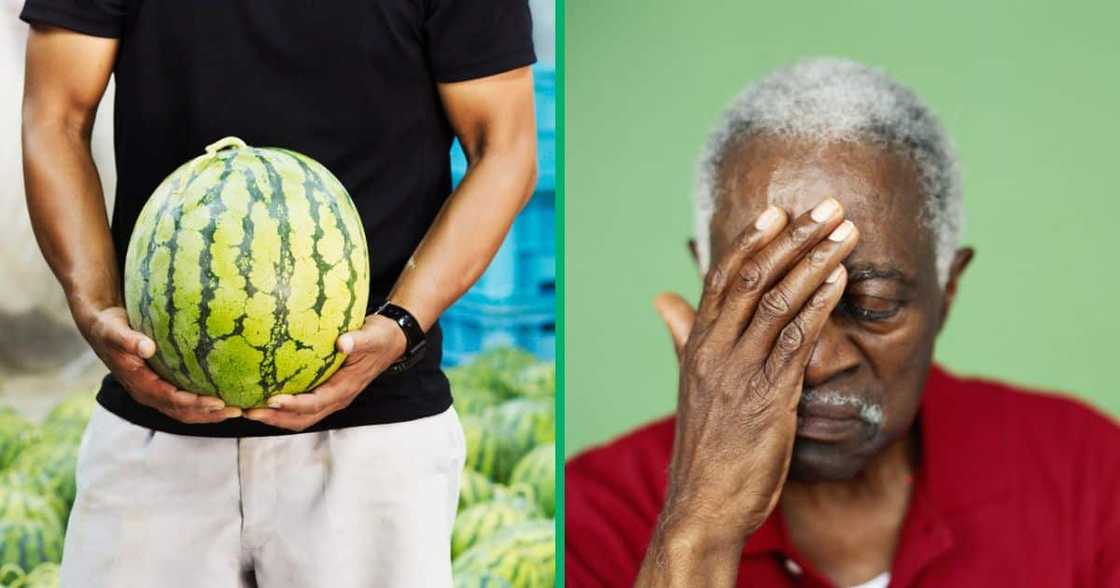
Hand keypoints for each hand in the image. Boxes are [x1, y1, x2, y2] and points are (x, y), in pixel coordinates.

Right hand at [77, 306, 239, 422]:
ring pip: (187, 410)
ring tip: (240, 409)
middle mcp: (150, 394)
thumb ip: (127, 340)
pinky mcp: (164, 386)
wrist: (102, 330)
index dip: (195, 403)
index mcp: (140, 386)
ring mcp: (157, 393)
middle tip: (238, 410)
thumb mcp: (113, 331)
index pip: (172, 400)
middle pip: (184, 412)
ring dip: (212, 413)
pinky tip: (228, 394)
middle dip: (210, 414)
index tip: (218, 401)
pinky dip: (207, 402)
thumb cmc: (109, 328)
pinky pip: (187, 400)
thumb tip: (147, 347)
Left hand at [243, 314, 407, 430]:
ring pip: (300, 417)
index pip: (316, 403)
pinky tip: (263, 396)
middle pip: (303, 419)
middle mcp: (337, 398)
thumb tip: (342, 342)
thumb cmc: (380, 337)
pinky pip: (301, 406)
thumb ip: (358, 340)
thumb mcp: (372, 336)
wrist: (391, 341)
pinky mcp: (325, 391)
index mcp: (346, 388)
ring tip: (248, 410)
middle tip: (249, 412)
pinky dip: (281, 407)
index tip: (272, 399)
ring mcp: (331, 397)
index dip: (294, 404)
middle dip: (276, 419)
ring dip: (275, 417)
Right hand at [651, 199, 858, 556]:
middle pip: (753, 278)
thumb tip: (663, 299)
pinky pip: (797, 341)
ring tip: (847, 233)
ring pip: (778, 301)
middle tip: (829, 208)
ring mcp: (740, 372)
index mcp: (696, 345)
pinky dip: (820, 306)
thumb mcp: (689, 384)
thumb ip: (683, 336)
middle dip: (795, 238)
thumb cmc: (705, 444)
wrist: (703, 504)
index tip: (779, 212)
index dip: (751, 241)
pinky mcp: (769, 398)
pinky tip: (841, 281)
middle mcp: (715, 351)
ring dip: (817, 262)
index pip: (721, 278)